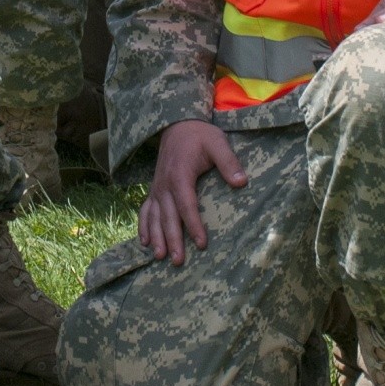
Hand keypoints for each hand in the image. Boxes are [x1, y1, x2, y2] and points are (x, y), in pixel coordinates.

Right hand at [139, 119, 244, 264]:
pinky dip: (143, 226)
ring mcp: (156, 187)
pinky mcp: (154, 189)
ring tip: (160, 257)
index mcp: (180, 174)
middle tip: (178, 261)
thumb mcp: (218, 143)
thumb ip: (229, 162)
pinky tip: (144, 242)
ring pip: (153, 217)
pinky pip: (145, 210)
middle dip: (172, 239)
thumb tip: (241, 183)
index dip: (194, 225)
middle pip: (167, 216)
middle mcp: (164, 184)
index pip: (187, 205)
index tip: (202, 244)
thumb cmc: (200, 135)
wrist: (178, 124)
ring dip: (156, 237)